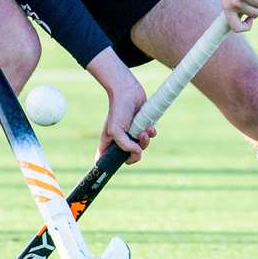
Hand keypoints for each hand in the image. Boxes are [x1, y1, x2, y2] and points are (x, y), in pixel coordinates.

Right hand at [87, 49, 153, 163]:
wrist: (129, 91)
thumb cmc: (118, 109)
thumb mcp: (115, 130)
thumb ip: (125, 145)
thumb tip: (138, 152)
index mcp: (109, 142)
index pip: (105, 160)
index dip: (109, 166)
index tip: (114, 167)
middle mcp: (120, 140)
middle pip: (129, 157)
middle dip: (135, 154)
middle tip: (138, 149)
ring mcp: (131, 134)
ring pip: (142, 147)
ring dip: (145, 141)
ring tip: (144, 132)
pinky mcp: (142, 126)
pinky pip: (150, 137)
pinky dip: (151, 133)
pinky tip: (149, 127)